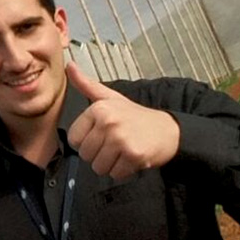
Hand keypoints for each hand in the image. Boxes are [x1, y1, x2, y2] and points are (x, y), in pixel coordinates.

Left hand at [66, 62, 179, 179]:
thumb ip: (87, 85)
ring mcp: (121, 138)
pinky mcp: (133, 155)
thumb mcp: (110, 98)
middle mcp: (109, 121)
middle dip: (99, 154)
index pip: (74, 139)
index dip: (87, 142)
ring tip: (124, 151)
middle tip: (116, 144)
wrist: (170, 130)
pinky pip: (115, 174)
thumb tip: (69, 65)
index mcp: (99, 108)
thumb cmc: (135, 116)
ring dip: (111, 164)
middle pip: (86, 155)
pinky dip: (123, 171)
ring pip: (98, 167)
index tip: (103, 134)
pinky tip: (133, 158)